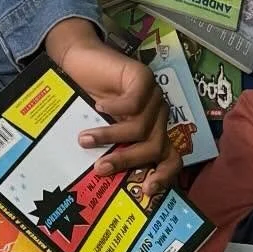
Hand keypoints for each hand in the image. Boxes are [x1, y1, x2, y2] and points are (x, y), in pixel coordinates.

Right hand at [46, 23, 179, 195]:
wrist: (80, 61)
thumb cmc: (87, 101)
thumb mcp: (100, 133)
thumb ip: (109, 151)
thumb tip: (102, 180)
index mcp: (153, 134)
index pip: (171, 159)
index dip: (163, 176)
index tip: (145, 190)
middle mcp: (158, 118)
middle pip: (155, 147)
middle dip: (127, 160)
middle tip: (100, 169)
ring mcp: (154, 97)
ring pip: (142, 128)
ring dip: (110, 137)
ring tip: (85, 140)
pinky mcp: (144, 78)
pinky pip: (134, 103)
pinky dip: (115, 110)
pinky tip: (99, 109)